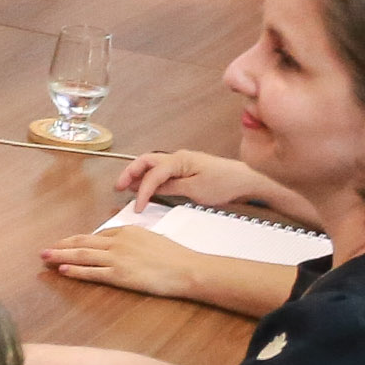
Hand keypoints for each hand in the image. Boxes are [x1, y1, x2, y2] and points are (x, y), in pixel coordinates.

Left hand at [39, 223, 212, 301]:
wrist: (186, 268)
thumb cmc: (174, 256)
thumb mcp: (151, 240)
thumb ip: (133, 241)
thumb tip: (122, 247)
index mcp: (126, 231)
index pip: (96, 236)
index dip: (77, 241)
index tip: (64, 245)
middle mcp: (118, 242)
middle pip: (83, 242)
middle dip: (61, 246)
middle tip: (44, 250)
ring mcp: (117, 258)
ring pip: (82, 255)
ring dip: (61, 256)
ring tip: (45, 258)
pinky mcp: (120, 275)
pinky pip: (92, 272)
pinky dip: (76, 271)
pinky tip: (63, 271)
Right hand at [114, 149, 257, 210]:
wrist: (246, 181)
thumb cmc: (224, 183)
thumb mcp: (195, 190)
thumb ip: (170, 188)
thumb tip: (151, 189)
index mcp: (179, 160)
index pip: (152, 175)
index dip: (141, 191)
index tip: (136, 206)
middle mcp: (178, 157)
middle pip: (146, 161)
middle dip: (130, 173)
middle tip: (118, 186)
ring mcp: (183, 162)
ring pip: (153, 165)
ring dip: (139, 174)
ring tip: (128, 186)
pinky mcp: (188, 169)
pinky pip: (163, 171)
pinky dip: (152, 178)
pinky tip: (149, 187)